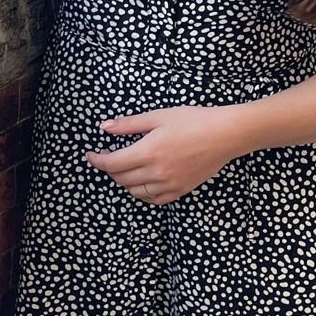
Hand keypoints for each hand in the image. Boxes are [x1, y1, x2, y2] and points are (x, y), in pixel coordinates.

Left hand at [85, 108, 236, 203]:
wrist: (225, 134)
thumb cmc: (192, 120)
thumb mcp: (157, 116)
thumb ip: (128, 125)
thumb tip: (104, 127)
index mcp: (147, 152)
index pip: (112, 164)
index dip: (97, 161)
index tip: (91, 155)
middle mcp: (156, 172)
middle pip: (120, 179)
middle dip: (110, 169)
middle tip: (109, 157)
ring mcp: (169, 184)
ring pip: (135, 192)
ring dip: (124, 182)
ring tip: (125, 168)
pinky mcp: (181, 190)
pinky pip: (154, 199)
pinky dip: (142, 193)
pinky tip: (142, 182)